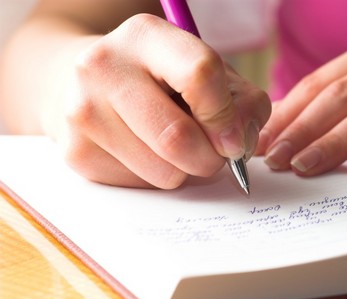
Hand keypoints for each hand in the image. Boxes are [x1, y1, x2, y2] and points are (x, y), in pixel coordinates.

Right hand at [52, 14, 269, 188]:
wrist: (89, 84)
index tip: (233, 138)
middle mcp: (105, 67)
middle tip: (212, 154)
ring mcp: (83, 111)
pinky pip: (140, 186)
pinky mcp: (76, 151)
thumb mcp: (209, 74)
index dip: (226, 117)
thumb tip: (239, 145)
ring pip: (162, 172)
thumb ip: (242, 102)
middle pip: (177, 137)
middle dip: (210, 159)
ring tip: (174, 147)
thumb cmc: (162, 80)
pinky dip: (156, 178)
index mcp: (146, 36)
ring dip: (184, 171)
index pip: (200, 76)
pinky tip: (147, 152)